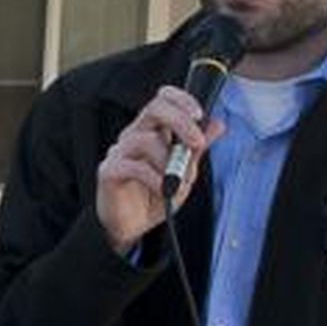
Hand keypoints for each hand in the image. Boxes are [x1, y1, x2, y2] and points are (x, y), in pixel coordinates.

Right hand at [97, 85, 224, 253]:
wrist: (133, 227)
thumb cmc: (154, 196)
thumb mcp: (184, 172)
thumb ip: (196, 149)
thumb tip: (217, 124)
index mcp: (152, 130)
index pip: (163, 99)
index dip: (181, 99)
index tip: (200, 114)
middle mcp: (134, 135)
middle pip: (155, 109)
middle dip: (181, 122)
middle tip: (197, 143)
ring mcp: (119, 152)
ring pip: (147, 140)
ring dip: (170, 162)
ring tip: (177, 182)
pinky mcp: (109, 171)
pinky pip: (134, 167)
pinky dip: (155, 179)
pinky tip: (163, 191)